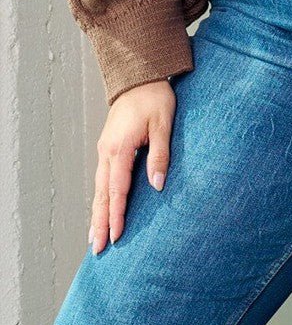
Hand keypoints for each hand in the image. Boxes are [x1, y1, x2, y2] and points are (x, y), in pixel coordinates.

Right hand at [89, 79, 175, 254]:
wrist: (139, 75)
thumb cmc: (155, 97)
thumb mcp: (163, 124)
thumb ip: (160, 154)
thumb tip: (158, 185)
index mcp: (120, 147)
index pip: (118, 189)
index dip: (117, 214)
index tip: (116, 236)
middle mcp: (107, 151)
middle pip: (102, 194)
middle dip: (100, 222)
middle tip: (98, 249)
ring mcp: (104, 149)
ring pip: (99, 188)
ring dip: (97, 213)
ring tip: (94, 238)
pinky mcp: (107, 146)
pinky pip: (101, 178)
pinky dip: (100, 197)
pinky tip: (100, 209)